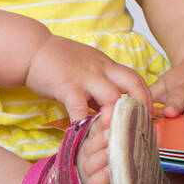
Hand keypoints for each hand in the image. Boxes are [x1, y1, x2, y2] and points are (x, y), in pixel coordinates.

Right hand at [24, 35, 154, 121]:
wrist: (33, 49)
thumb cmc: (61, 62)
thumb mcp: (88, 69)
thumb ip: (101, 87)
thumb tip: (113, 110)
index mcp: (107, 66)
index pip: (135, 78)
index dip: (146, 96)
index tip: (149, 115)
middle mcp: (101, 69)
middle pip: (132, 83)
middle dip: (141, 105)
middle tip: (142, 126)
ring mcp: (85, 77)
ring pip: (110, 95)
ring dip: (117, 115)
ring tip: (118, 134)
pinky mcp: (66, 86)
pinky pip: (78, 106)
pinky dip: (82, 122)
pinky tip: (84, 134)